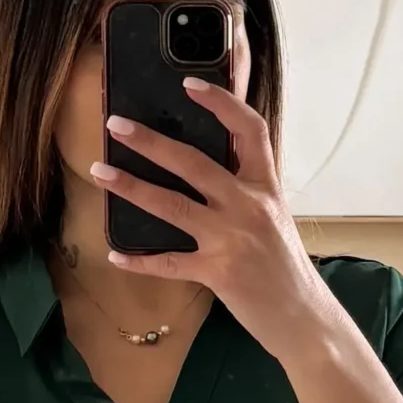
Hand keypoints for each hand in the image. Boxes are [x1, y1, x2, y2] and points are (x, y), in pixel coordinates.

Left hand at [91, 79, 339, 364]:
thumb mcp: (275, 218)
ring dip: (131, 187)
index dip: (221, 102)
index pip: (250, 129)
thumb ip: (247, 191)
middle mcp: (249, 207)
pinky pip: (170, 263)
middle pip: (195, 163)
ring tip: (99, 173)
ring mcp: (232, 239)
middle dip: (151, 142)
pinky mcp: (218, 273)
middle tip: (116, 125)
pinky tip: (115, 255)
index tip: (190, 84)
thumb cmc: (286, 269)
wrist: (303, 318)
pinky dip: (140, 260)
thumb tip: (207, 170)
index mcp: (267, 187)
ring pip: (173, 206)